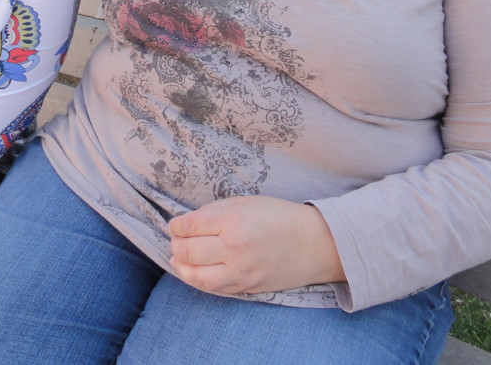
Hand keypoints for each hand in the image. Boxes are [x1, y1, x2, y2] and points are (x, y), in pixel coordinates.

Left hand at [168, 196, 345, 295]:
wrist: (315, 243)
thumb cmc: (279, 216)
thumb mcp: (246, 202)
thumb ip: (216, 212)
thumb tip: (188, 223)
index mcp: (233, 219)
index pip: (190, 225)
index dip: (176, 225)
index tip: (175, 224)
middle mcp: (235, 247)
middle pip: (188, 251)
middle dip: (175, 245)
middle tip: (175, 239)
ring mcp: (241, 271)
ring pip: (197, 276)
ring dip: (181, 267)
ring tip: (176, 258)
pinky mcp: (247, 287)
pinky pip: (215, 288)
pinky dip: (198, 280)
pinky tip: (192, 272)